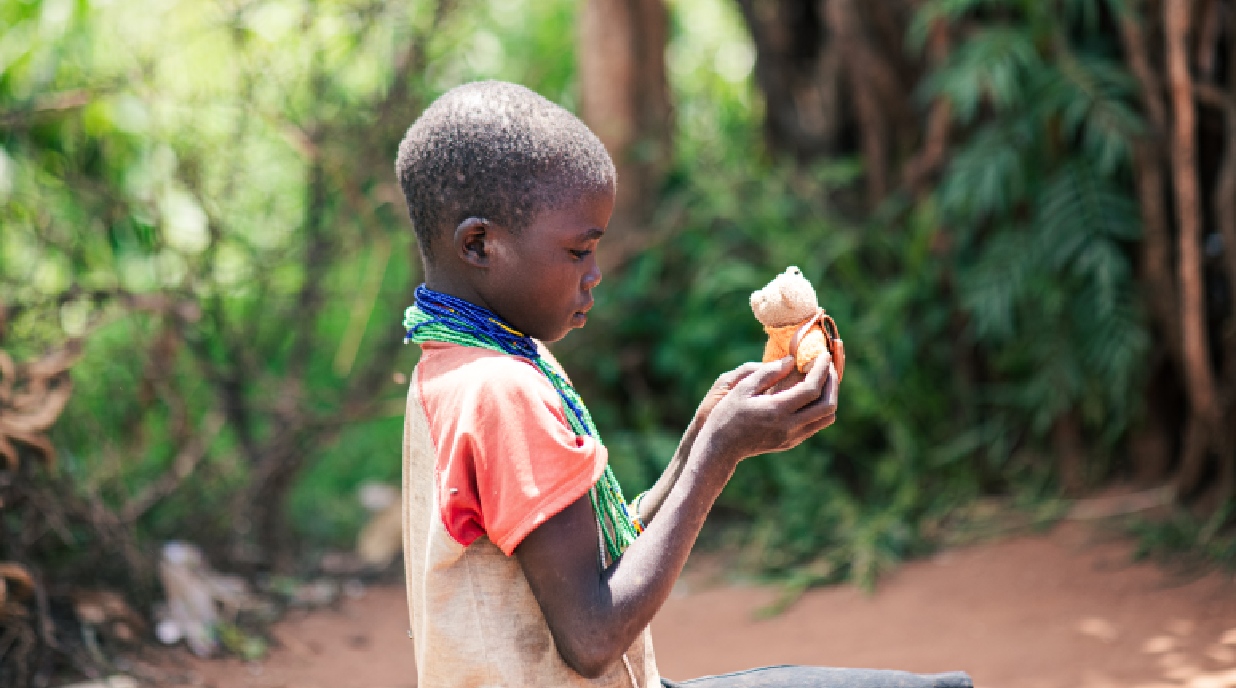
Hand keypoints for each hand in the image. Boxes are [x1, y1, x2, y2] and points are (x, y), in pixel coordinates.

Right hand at [698, 353, 837, 462]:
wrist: (721, 448)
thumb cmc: (727, 414)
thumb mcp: (742, 388)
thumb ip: (768, 372)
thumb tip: (791, 360)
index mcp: (777, 409)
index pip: (812, 388)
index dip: (822, 370)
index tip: (824, 355)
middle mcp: (789, 426)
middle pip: (827, 405)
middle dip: (832, 382)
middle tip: (828, 366)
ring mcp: (792, 437)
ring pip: (827, 418)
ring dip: (829, 396)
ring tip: (822, 379)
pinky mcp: (791, 442)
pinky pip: (816, 425)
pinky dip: (820, 408)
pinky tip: (810, 395)